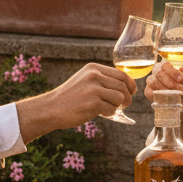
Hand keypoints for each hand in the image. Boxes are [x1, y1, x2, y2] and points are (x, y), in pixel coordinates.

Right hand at [18, 62, 135, 140]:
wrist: (51, 108)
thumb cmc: (70, 97)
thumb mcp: (85, 80)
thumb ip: (102, 80)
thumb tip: (125, 86)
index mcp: (94, 68)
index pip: (122, 74)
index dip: (130, 85)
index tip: (131, 93)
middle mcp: (94, 75)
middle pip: (123, 86)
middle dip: (127, 98)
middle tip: (123, 105)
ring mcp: (93, 88)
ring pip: (120, 98)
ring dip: (117, 106)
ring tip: (107, 108)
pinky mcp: (93, 103)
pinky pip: (112, 109)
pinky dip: (109, 113)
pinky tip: (99, 113)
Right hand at [144, 60, 182, 105]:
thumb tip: (181, 69)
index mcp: (167, 66)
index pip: (165, 64)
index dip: (172, 71)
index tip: (181, 78)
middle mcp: (157, 72)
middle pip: (158, 72)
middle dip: (170, 82)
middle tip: (181, 89)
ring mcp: (151, 82)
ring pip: (153, 82)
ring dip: (165, 89)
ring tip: (176, 94)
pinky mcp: (148, 92)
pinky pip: (149, 92)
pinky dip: (159, 96)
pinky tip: (169, 98)